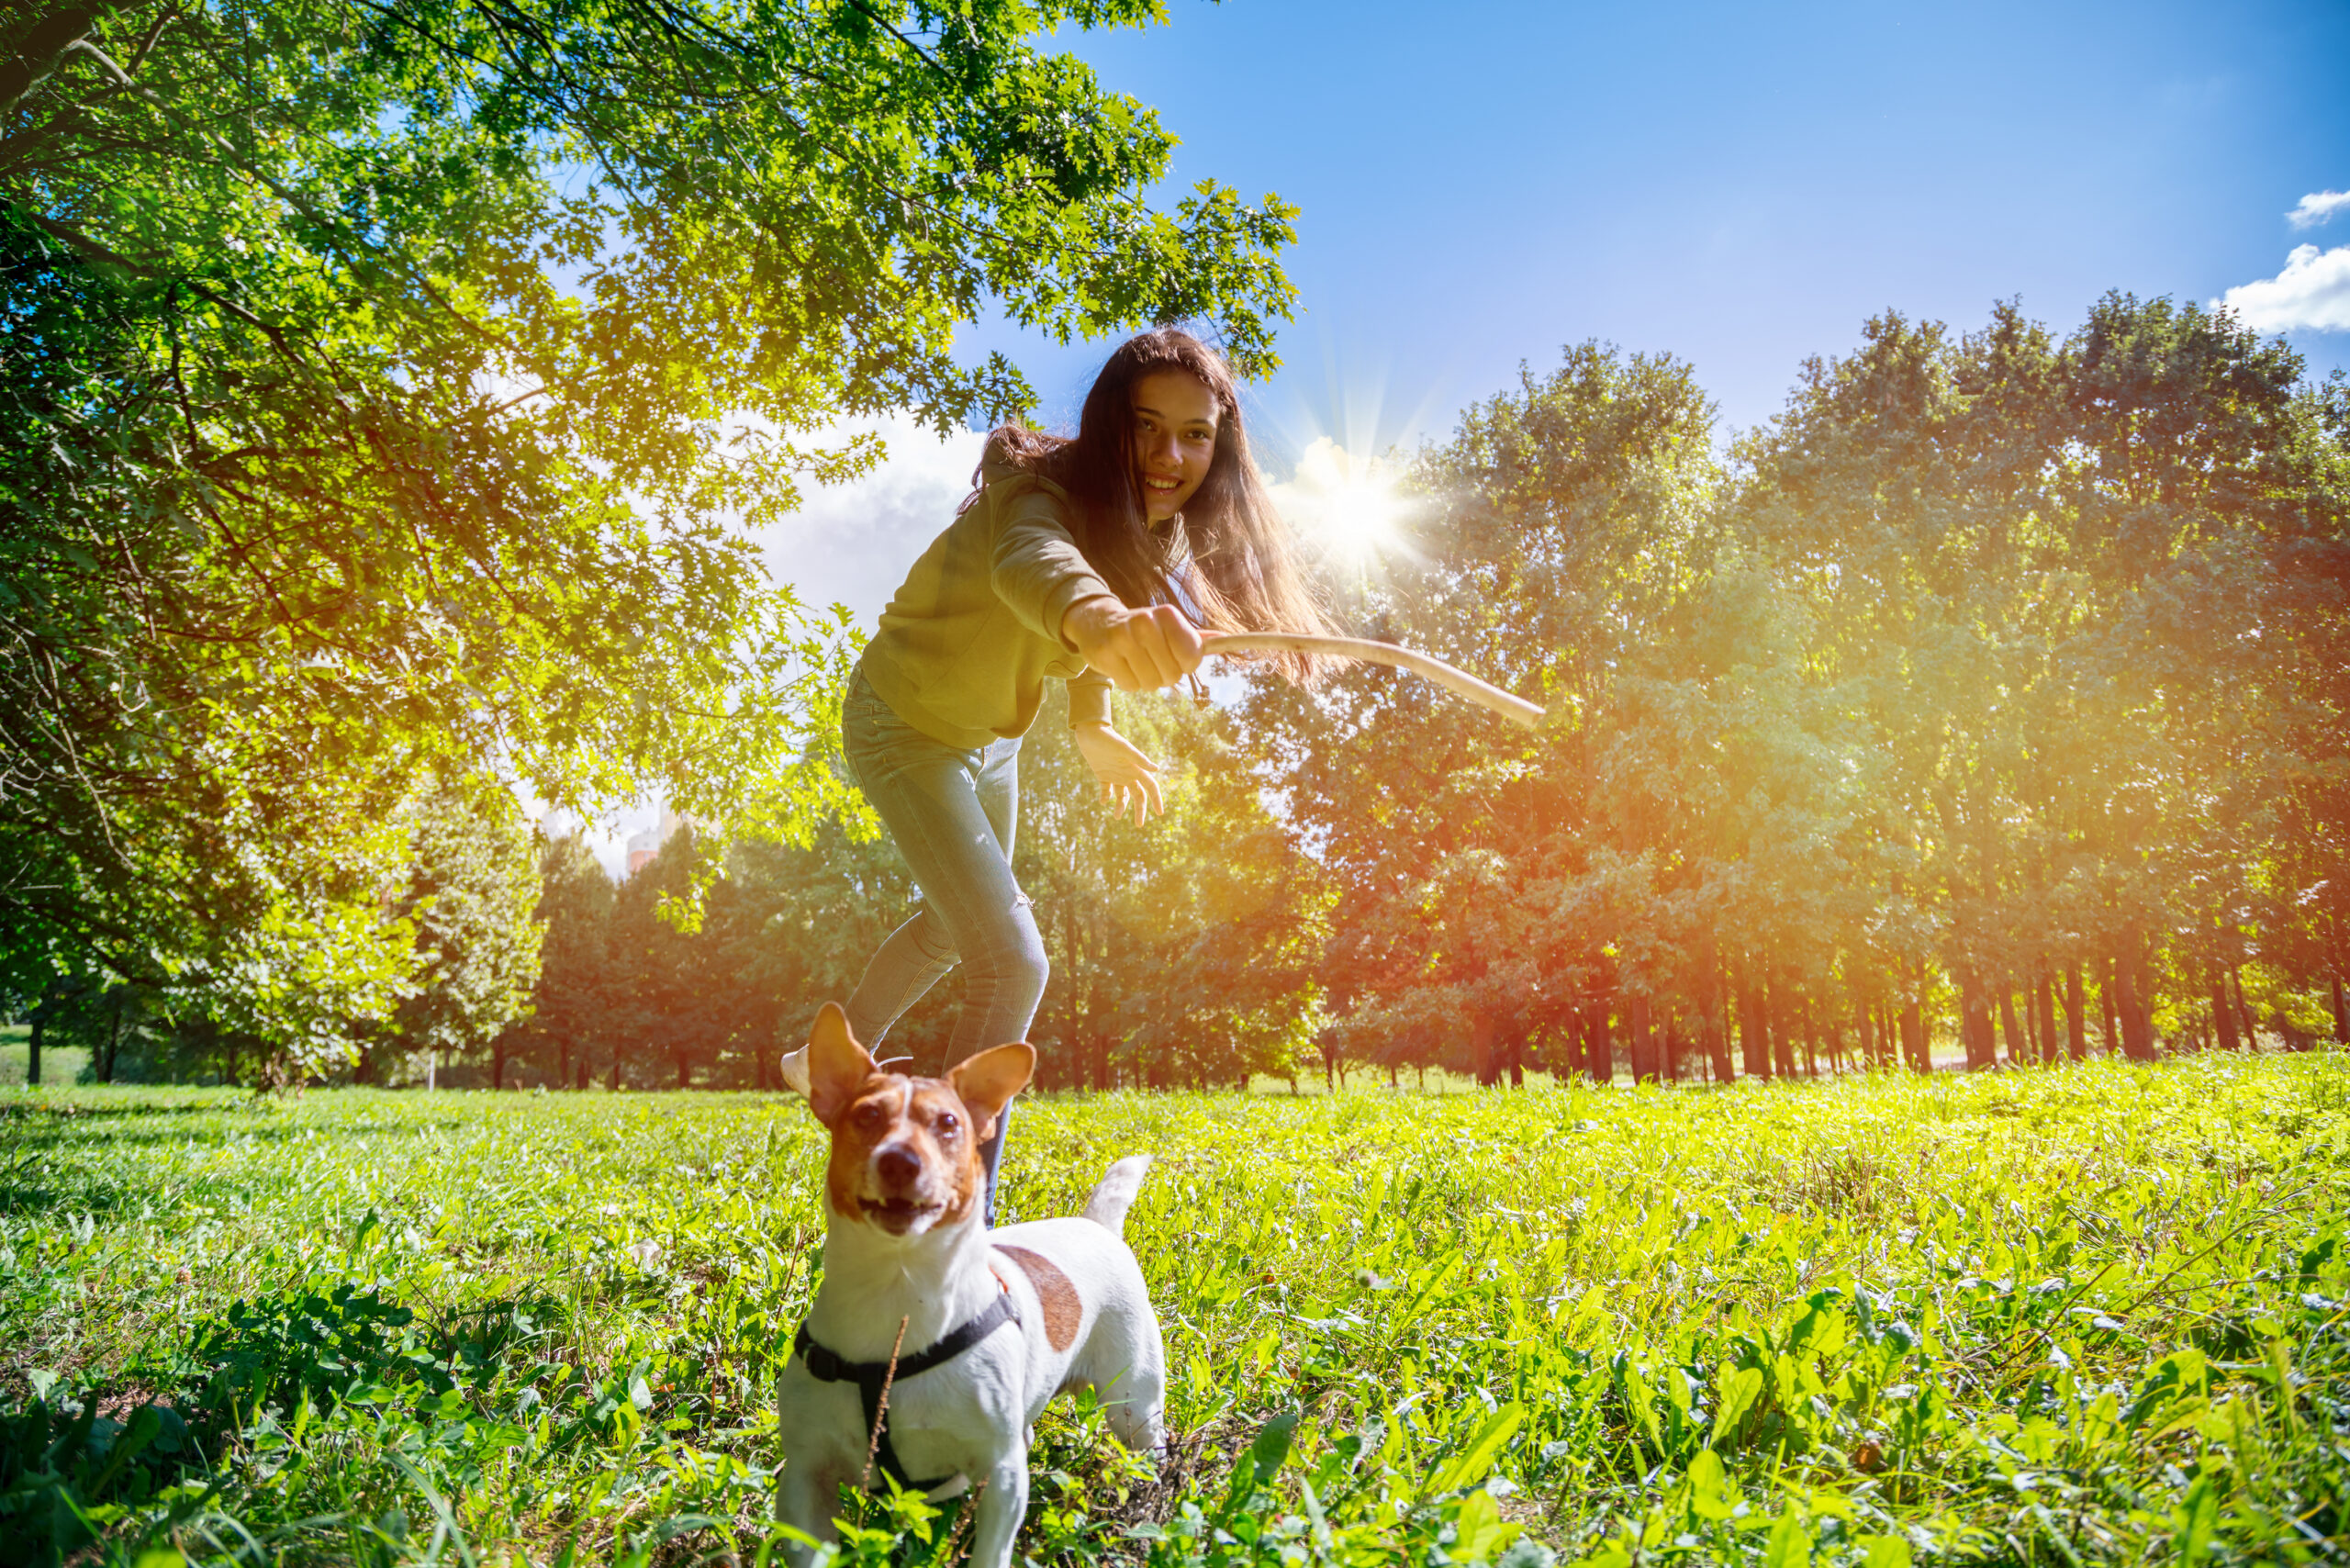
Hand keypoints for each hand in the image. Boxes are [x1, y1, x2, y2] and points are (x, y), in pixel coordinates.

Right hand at [1061, 599, 1204, 691]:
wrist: (1097, 621)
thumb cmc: (1142, 629)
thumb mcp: (1169, 627)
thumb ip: (1195, 638)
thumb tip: (1225, 640)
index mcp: (1167, 615)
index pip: (1192, 657)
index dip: (1186, 665)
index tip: (1175, 657)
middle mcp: (1145, 622)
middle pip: (1172, 675)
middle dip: (1165, 675)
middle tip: (1152, 661)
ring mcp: (1122, 638)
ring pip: (1151, 684)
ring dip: (1147, 681)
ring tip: (1136, 663)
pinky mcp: (1104, 654)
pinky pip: (1130, 686)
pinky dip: (1129, 682)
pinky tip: (1122, 665)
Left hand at [1072, 722, 1164, 823]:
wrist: (1090, 732)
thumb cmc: (1108, 738)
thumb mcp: (1123, 749)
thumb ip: (1139, 759)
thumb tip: (1157, 769)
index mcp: (1135, 768)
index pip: (1150, 787)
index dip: (1156, 800)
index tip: (1159, 814)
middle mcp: (1128, 773)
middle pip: (1138, 796)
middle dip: (1140, 810)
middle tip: (1139, 825)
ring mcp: (1115, 775)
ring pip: (1122, 796)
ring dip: (1121, 807)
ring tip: (1116, 817)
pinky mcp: (1102, 775)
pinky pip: (1107, 790)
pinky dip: (1106, 798)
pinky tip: (1103, 802)